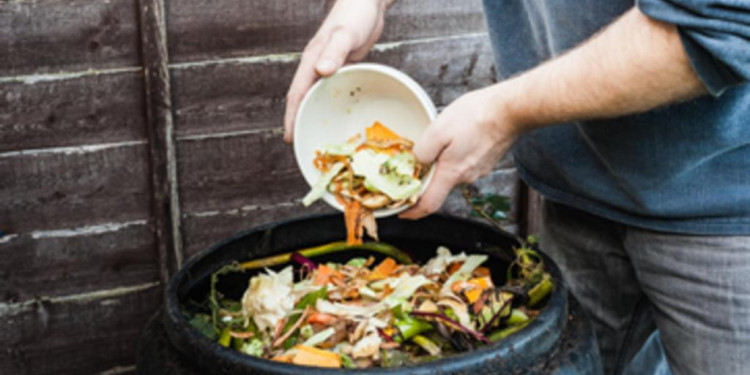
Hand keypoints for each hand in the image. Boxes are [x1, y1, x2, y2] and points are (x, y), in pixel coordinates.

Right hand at [284, 0, 390, 142]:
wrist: (366, 1)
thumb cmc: (355, 14)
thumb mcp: (345, 33)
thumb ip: (335, 51)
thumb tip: (321, 72)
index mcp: (313, 61)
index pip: (297, 94)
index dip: (292, 117)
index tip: (289, 137)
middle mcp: (317, 66)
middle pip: (304, 100)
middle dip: (300, 122)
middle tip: (302, 145)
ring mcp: (329, 68)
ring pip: (318, 97)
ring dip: (316, 115)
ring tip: (318, 136)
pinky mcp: (342, 67)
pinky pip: (334, 91)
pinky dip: (333, 104)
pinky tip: (340, 115)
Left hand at [400, 86, 520, 218]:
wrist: (512, 109)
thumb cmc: (476, 116)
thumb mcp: (439, 130)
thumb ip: (422, 151)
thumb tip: (415, 164)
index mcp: (452, 173)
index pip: (429, 204)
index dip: (412, 212)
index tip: (401, 212)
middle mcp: (467, 177)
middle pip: (439, 186)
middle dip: (425, 178)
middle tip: (413, 163)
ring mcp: (479, 170)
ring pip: (452, 172)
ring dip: (441, 163)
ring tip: (437, 142)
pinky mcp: (487, 160)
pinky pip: (464, 163)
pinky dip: (455, 156)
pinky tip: (456, 138)